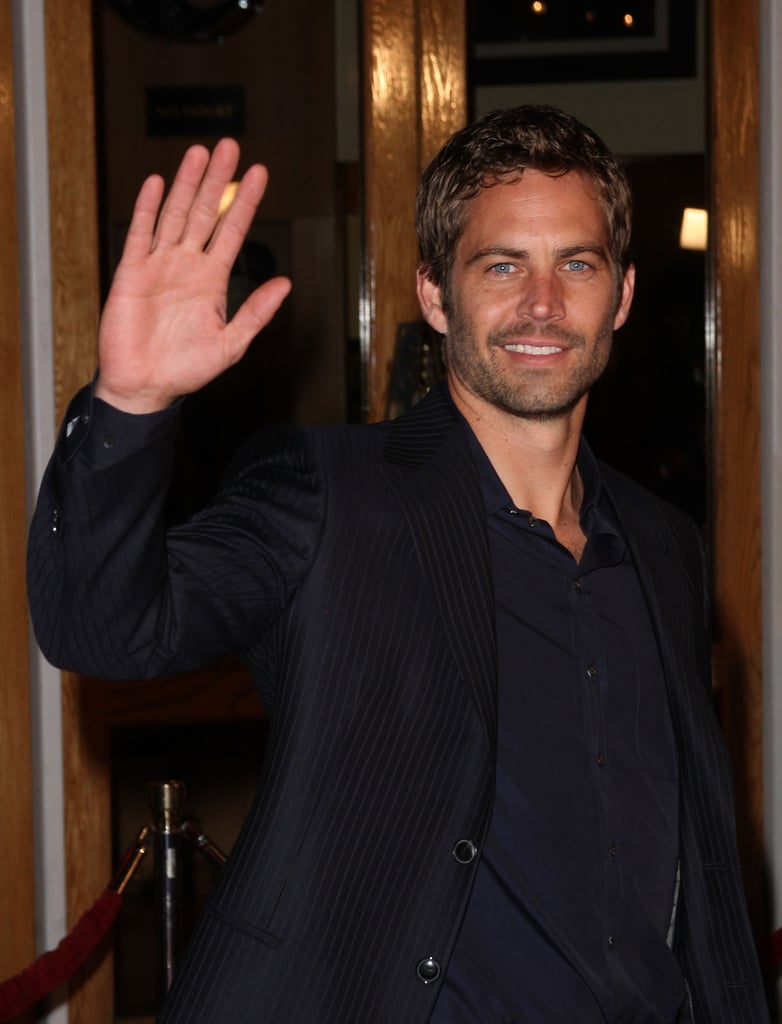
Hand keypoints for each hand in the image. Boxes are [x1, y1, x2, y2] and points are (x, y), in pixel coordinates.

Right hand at [95, 138, 290, 412]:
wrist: (145, 386)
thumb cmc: (186, 369)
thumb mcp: (231, 343)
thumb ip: (257, 312)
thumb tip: (285, 284)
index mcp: (212, 280)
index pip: (233, 231)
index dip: (245, 202)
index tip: (260, 173)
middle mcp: (187, 266)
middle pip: (204, 213)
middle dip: (217, 181)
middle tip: (230, 146)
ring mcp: (159, 266)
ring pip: (174, 215)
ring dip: (186, 184)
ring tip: (199, 153)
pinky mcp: (131, 273)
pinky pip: (140, 235)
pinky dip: (148, 209)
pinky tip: (157, 183)